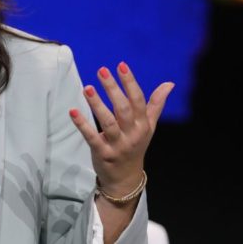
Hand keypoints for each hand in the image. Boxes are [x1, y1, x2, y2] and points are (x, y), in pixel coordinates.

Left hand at [69, 62, 172, 194]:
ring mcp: (118, 145)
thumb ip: (156, 105)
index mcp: (143, 124)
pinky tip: (73, 111)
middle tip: (102, 70)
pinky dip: (82, 125)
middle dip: (113, 89)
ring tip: (87, 87)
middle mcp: (132, 134)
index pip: (138, 100)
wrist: (126, 178)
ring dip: (97, 104)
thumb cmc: (136, 146)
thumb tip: (169, 84)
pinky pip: (92, 137)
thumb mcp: (149, 126)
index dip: (130, 82)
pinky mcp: (103, 153)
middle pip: (123, 109)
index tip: (121, 65)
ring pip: (108, 122)